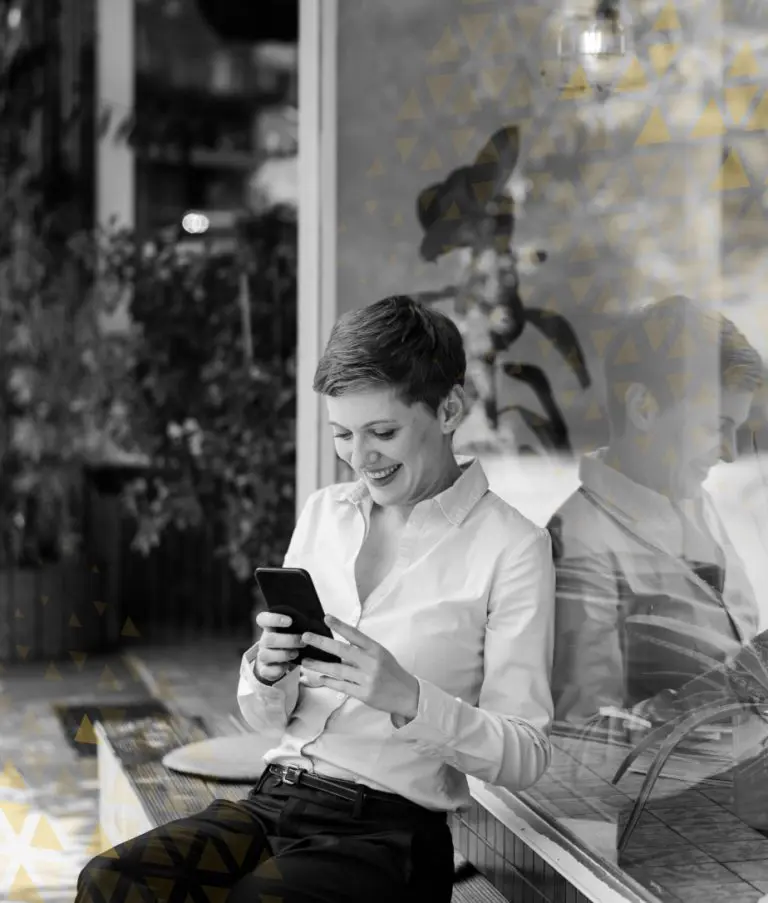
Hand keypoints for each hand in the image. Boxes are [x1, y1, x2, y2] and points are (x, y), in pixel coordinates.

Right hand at [250, 611, 304, 683]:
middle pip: (268, 639)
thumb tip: (321, 617)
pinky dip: (279, 669)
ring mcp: (263, 655)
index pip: (262, 619)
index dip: (274, 618)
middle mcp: (263, 640)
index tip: (290, 621)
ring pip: (266, 655)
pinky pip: (268, 670)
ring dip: (284, 654)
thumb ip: (299, 624)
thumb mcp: (292, 630)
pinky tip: (287, 666)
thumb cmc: (289, 640)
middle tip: (303, 641)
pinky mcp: (265, 670)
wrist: (277, 660)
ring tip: (297, 653)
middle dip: (288, 640)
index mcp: (269, 627)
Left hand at [301, 615, 419, 720]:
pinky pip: (342, 686)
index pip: (355, 635)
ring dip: (319, 665)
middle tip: (306, 637)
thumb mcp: (381, 654)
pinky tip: (319, 678)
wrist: (407, 694)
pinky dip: (329, 682)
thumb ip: (362, 649)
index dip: (340, 626)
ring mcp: (367, 679)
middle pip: (342, 651)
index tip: (326, 618)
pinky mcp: (364, 694)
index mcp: (375, 649)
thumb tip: (338, 645)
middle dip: (322, 643)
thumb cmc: (391, 671)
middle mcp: (371, 662)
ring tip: (306, 661)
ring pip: (338, 670)